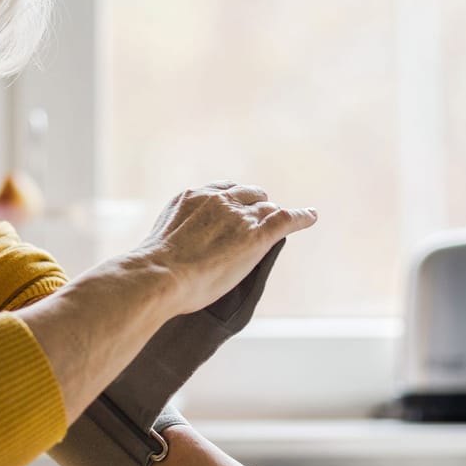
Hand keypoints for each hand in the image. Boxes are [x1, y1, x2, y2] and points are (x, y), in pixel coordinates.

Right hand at [138, 181, 316, 315]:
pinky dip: (301, 216)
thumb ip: (174, 237)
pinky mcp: (257, 235)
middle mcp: (218, 200)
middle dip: (255, 204)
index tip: (236, 207)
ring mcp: (238, 215)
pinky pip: (286, 218)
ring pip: (266, 208)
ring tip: (284, 221)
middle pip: (248, 194)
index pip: (222, 190)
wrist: (161, 275)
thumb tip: (170, 256)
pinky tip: (311, 216)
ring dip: (273, 215)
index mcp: (192, 197)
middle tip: (259, 219)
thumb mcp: (160, 241)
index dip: (233, 199)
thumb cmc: (154, 271)